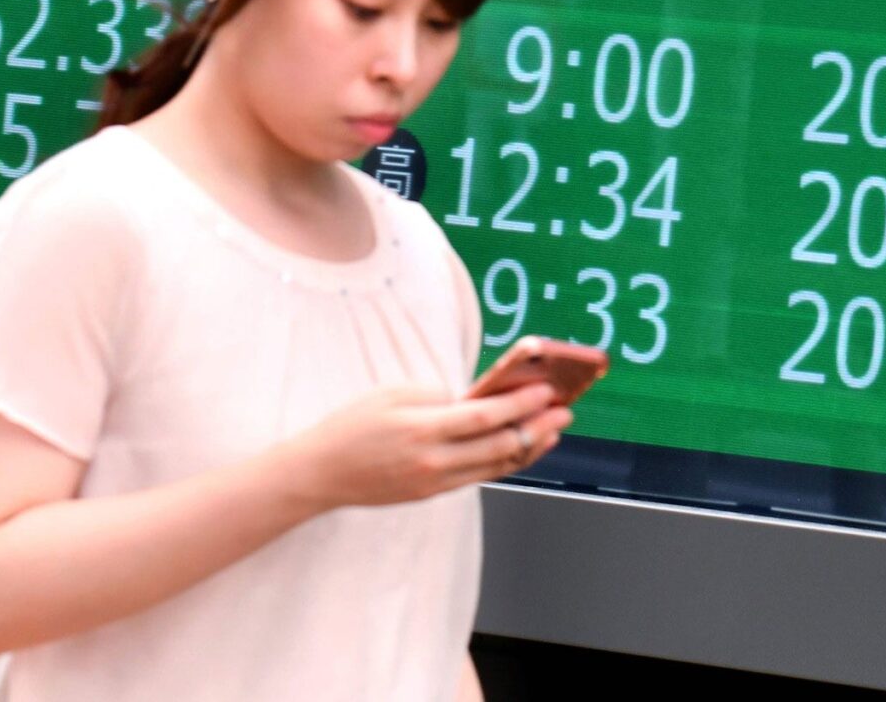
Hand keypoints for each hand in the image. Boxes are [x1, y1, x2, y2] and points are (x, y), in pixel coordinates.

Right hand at [279, 381, 572, 513]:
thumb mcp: (392, 394)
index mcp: (422, 429)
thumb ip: (439, 395)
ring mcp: (434, 483)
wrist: (319, 474)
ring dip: (530, 447)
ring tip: (554, 429)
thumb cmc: (353, 425)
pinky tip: (522, 447)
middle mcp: (433, 462)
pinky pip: (479, 477)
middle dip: (538, 427)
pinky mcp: (431, 494)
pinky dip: (506, 462)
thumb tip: (479, 398)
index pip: (486, 417)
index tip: (548, 391)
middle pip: (500, 446)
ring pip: (495, 467)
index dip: (522, 404)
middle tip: (565, 410)